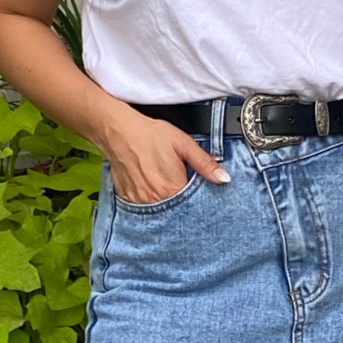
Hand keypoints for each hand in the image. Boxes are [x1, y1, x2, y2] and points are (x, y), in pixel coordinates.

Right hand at [100, 103, 230, 204]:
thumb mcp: (183, 144)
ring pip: (161, 210)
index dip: (198, 200)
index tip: (199, 193)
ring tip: (164, 183)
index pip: (193, 206)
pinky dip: (151, 200)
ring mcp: (140, 202)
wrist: (118, 131)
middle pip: (177, 210)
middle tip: (179, 182)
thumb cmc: (150, 135)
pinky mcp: (129, 199)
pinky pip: (145, 207)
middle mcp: (156, 200)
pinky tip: (152, 186)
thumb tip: (223, 178)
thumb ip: (204, 163)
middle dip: (183, 202)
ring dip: (167, 202)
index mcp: (172, 189)